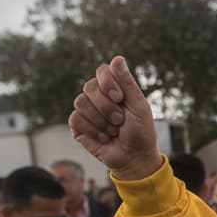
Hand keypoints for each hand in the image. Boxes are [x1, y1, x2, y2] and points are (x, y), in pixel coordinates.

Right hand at [69, 56, 162, 180]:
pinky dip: (92, 130)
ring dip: (101, 120)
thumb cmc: (141, 133)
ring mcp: (87, 110)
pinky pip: (75, 118)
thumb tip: (117, 58)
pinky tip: (104, 138)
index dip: (107, 82)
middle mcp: (99, 96)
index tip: (119, 98)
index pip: (102, 70)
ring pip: (80, 102)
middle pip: (89, 86)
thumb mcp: (139, 106)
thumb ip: (128, 83)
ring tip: (113, 131)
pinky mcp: (78, 126)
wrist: (135, 158)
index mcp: (115, 88)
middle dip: (107, 107)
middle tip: (120, 121)